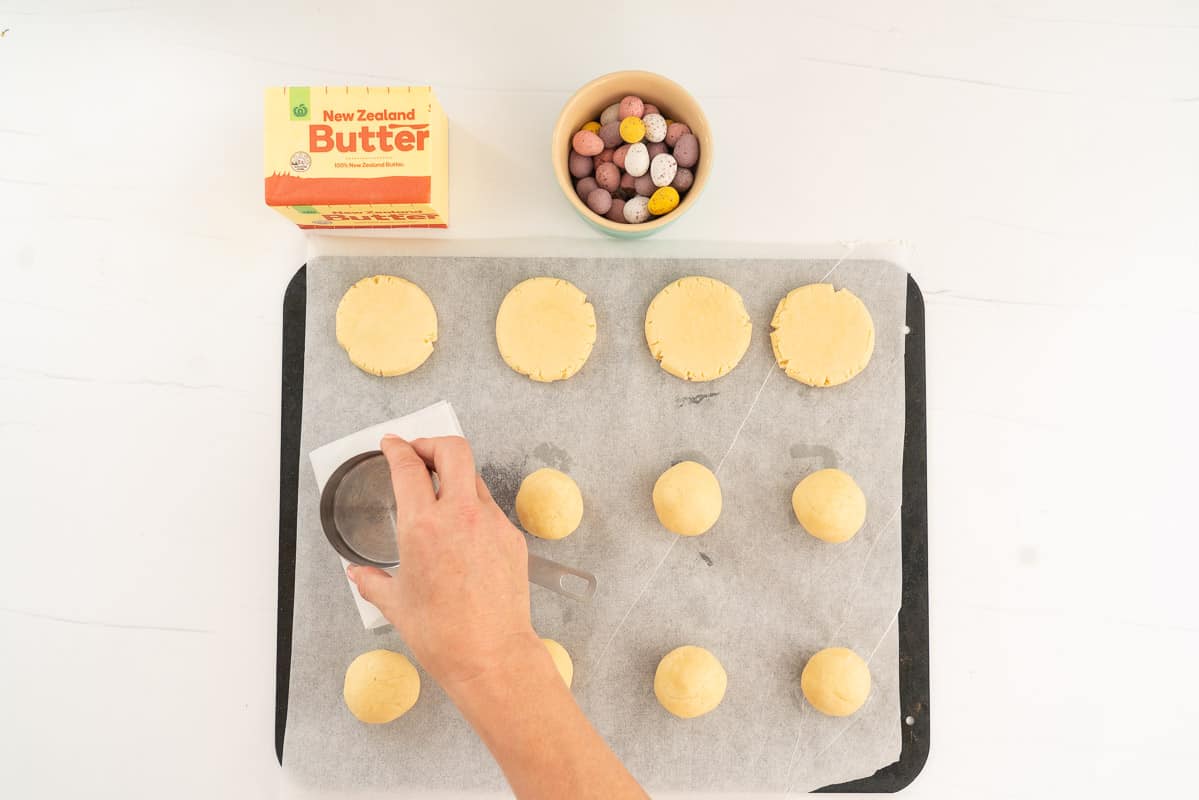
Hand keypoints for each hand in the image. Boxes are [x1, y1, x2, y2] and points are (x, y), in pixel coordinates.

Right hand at [347, 435, 540, 692]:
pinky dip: (472, 509)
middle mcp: (460, 516)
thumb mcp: (396, 604)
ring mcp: (491, 524)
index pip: (408, 466)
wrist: (491, 656)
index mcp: (423, 527)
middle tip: (418, 454)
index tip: (392, 444)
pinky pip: (490, 510)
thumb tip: (357, 574)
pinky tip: (462, 533)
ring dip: (454, 477)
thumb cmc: (444, 635)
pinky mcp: (512, 538)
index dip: (397, 448)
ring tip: (440, 496)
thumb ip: (372, 581)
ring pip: (474, 478)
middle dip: (432, 443)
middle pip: (453, 449)